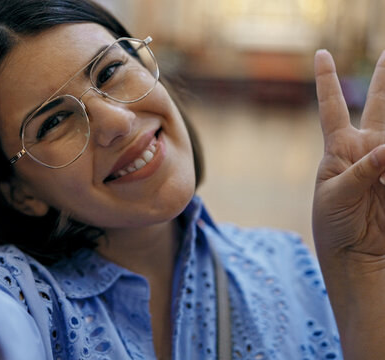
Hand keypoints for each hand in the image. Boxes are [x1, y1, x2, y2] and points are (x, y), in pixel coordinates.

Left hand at [313, 50, 384, 359]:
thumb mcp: (338, 196)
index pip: (331, 107)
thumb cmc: (335, 226)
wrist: (356, 259)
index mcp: (339, 150)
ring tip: (382, 147)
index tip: (321, 54)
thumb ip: (363, 170)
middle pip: (379, 106)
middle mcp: (367, 149)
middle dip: (384, 80)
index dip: (327, 80)